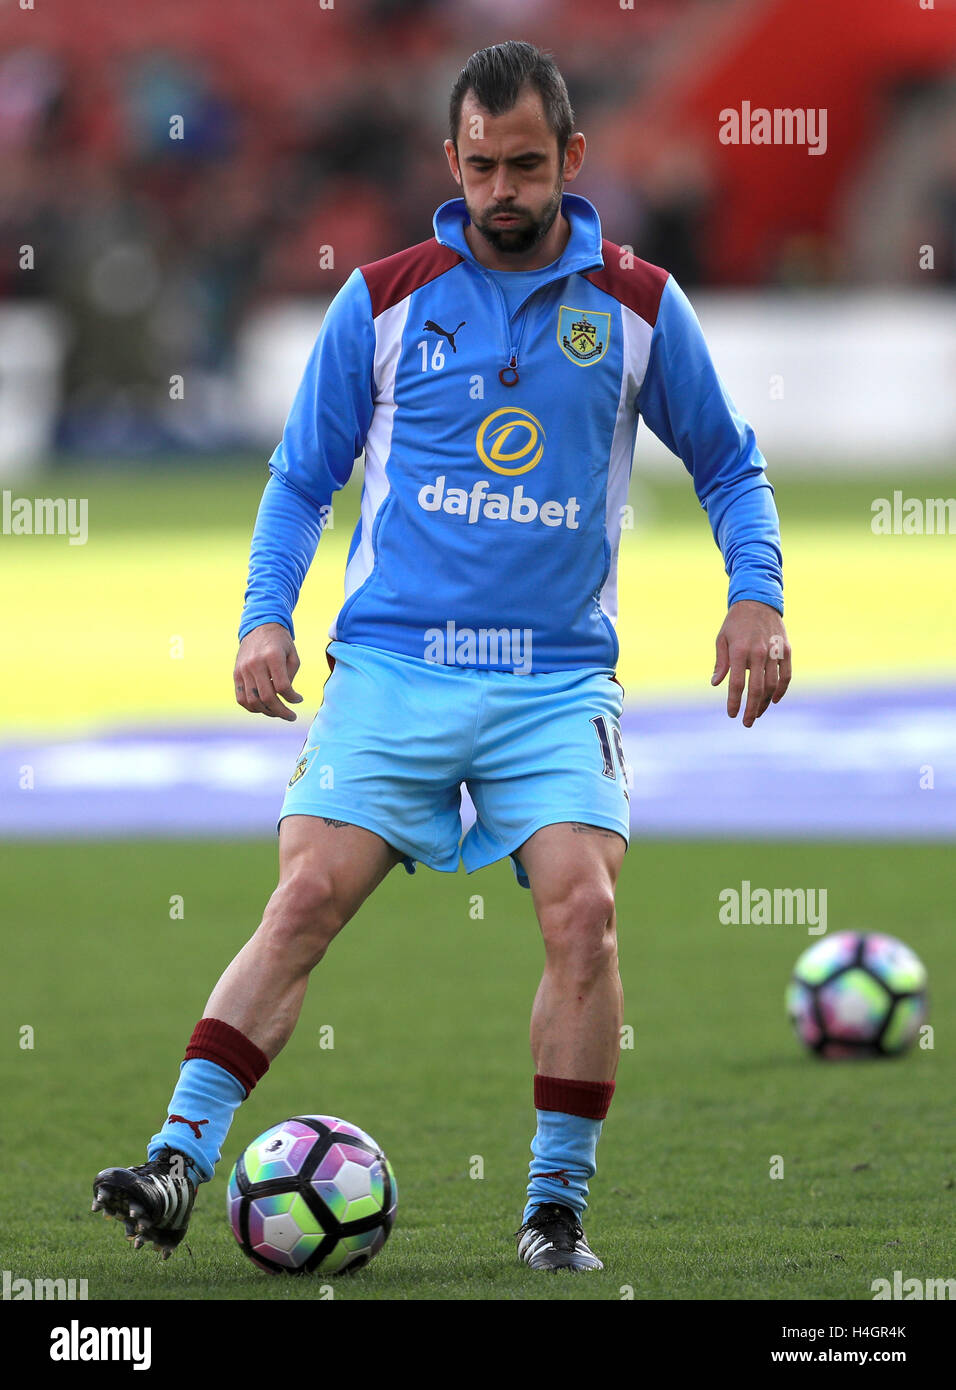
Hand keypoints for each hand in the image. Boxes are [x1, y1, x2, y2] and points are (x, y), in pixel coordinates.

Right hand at [234, 622, 302, 720]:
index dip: (292, 698)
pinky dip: (252, 707)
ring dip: (267, 712)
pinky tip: (264, 708)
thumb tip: (286, 697)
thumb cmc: (280, 643)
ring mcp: (243, 670)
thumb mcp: (292, 655)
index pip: (282, 686)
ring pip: (253, 701)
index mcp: (272, 657)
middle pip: (267, 697)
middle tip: (291, 716)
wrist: (259, 627)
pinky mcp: (236, 674)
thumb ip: (290, 676)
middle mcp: (255, 664)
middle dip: (281, 711)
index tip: (299, 699)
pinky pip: (241, 698)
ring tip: (278, 712)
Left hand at [711, 600, 790, 727]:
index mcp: (740, 651)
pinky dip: (781, 689)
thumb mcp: (722, 639)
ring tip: (759, 713)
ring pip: (772, 685)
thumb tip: (715, 683)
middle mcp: (758, 653)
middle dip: (752, 709)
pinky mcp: (786, 650)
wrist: (758, 600)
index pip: (736, 684)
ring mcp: (774, 652)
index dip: (734, 702)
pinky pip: (786, 675)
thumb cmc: (736, 622)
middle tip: (747, 723)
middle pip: (756, 689)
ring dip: (766, 703)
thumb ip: (721, 662)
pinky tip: (775, 699)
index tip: (731, 714)